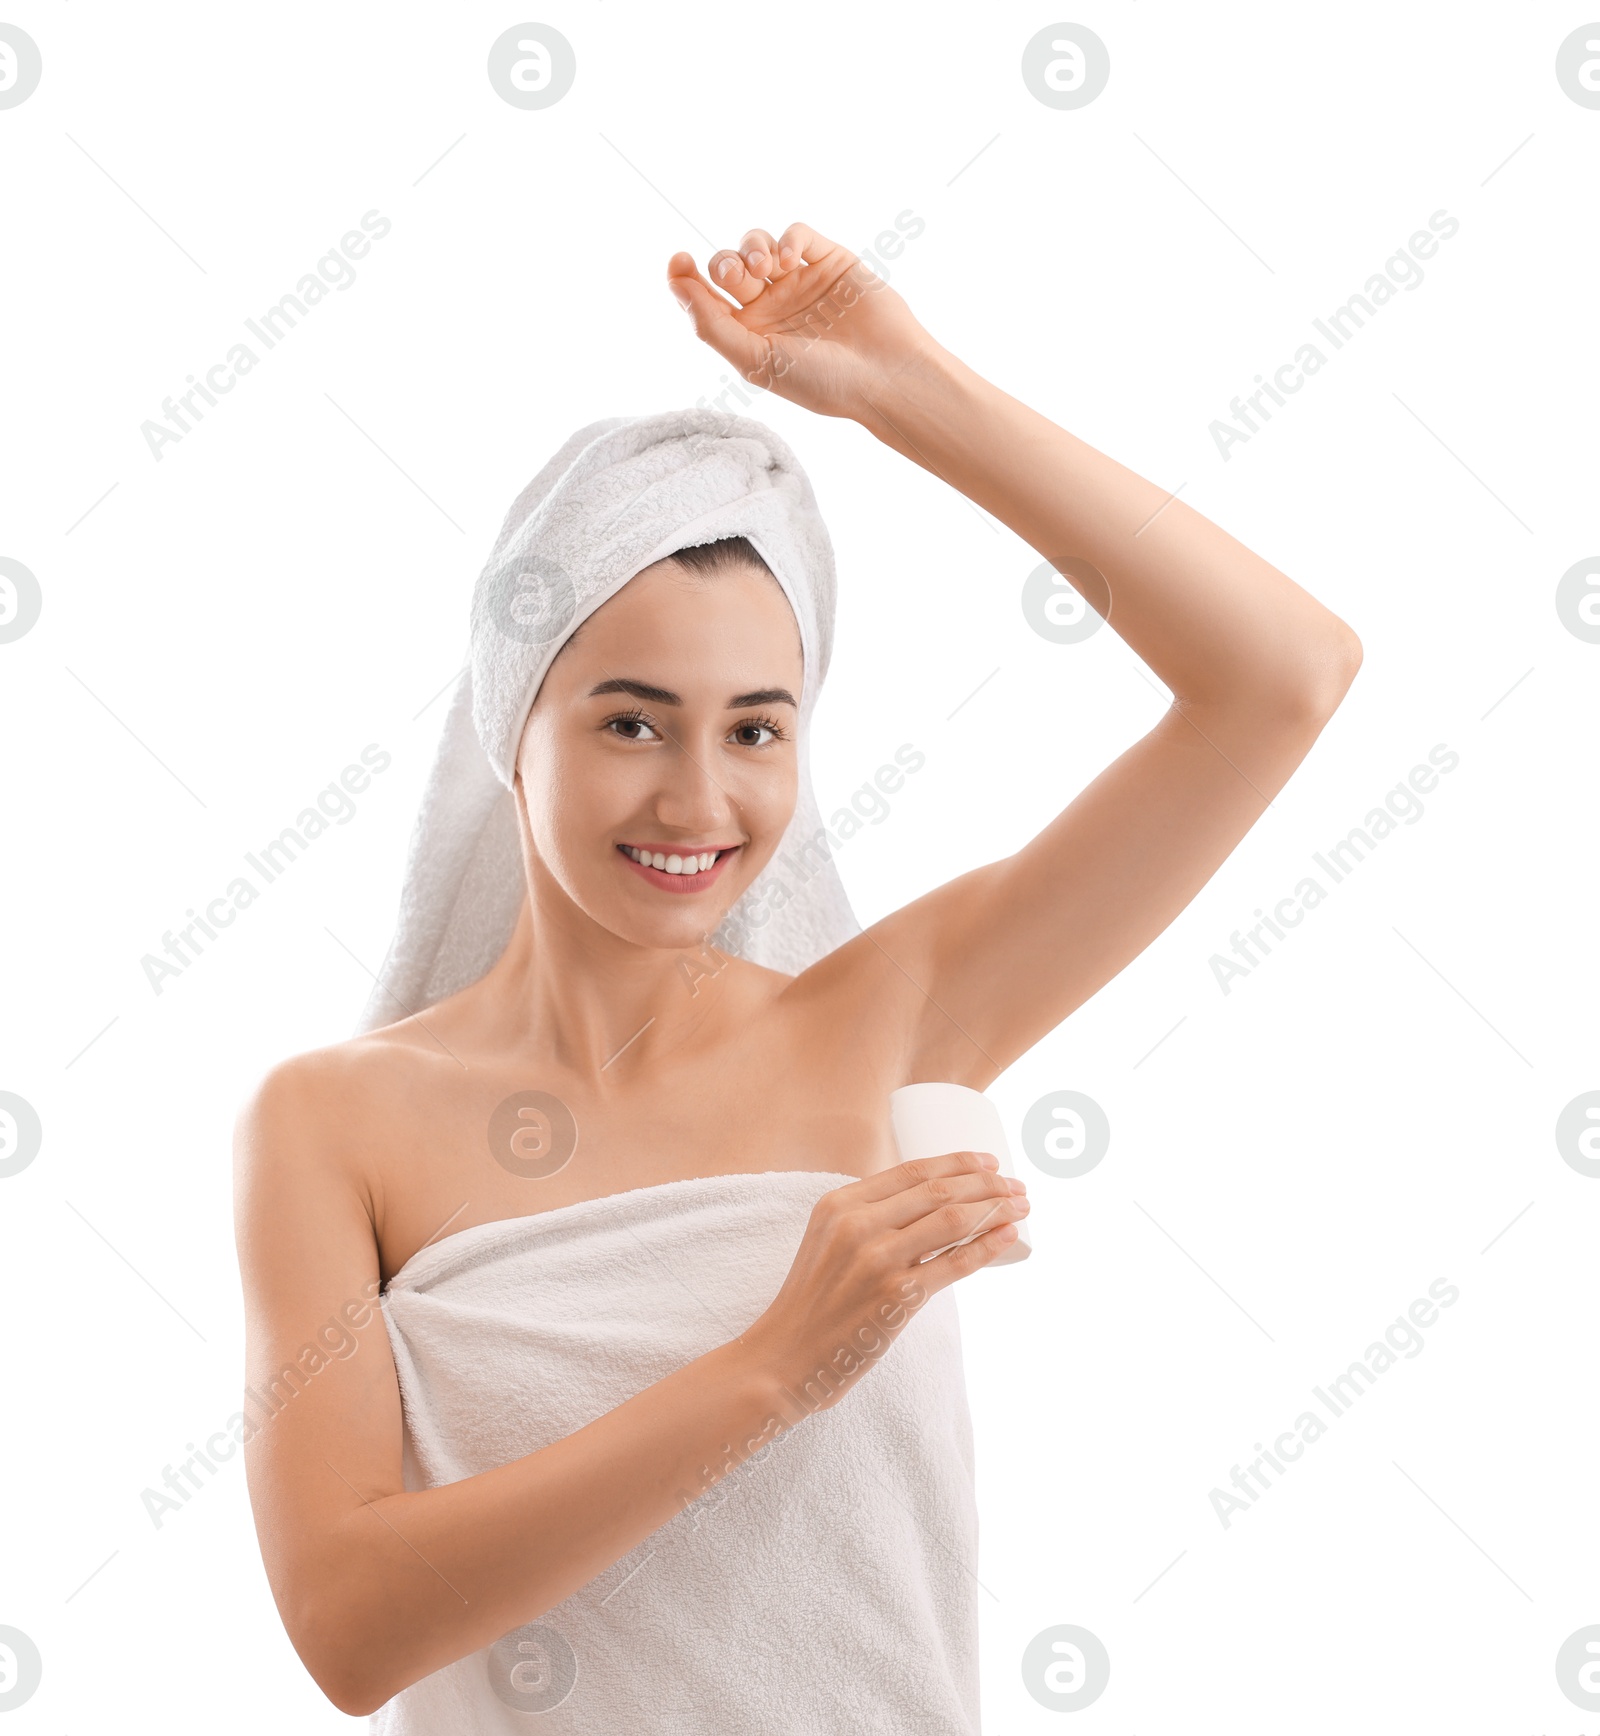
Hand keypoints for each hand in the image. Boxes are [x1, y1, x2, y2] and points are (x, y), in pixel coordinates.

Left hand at [666, 221, 939, 423]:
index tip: (677, 262)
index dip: (685, 278)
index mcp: (750, 335)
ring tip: (764, 264)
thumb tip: (675, 285)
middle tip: (737, 275)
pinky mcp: (830, 261)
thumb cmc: (823, 381)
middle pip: (729, 268)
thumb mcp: (756, 362)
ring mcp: (800, 282)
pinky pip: (798, 235)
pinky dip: (788, 238)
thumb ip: (712, 326)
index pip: (706, 299)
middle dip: (725, 264)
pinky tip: (789, 257)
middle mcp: (771, 307)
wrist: (885, 374)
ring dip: (751, 246)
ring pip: (758, 245)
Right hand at [738, 1150, 1028, 1411]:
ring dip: (996, 1209)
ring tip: (1022, 1206)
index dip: (958, 1162)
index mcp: (840, 1204)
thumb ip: (864, 1218)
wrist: (783, 1358)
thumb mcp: (826, 1241)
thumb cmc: (811, 1303)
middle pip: (939, 1190)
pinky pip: (955, 1265)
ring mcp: (878, 1260)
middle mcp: (858, 1225)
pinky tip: (1009, 1237)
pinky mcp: (896, 1298)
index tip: (989, 1161)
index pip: (912, 1171)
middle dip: (987, 1182)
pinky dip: (989, 1247)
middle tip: (1016, 1184)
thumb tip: (923, 1205)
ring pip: (953, 1220)